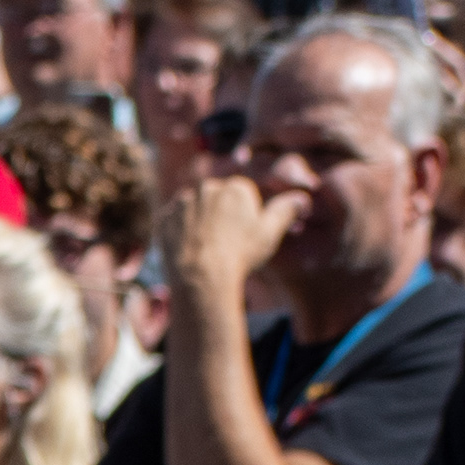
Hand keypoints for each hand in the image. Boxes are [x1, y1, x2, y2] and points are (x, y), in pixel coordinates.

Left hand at [161, 174, 305, 306]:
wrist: (200, 278)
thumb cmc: (240, 255)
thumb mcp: (270, 232)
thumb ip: (286, 210)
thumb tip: (302, 198)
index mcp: (235, 186)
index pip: (242, 197)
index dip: (244, 219)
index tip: (242, 237)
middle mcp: (206, 188)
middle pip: (217, 201)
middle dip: (221, 218)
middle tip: (224, 245)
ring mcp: (181, 203)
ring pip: (194, 210)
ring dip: (198, 224)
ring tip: (205, 249)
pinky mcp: (162, 220)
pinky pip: (172, 223)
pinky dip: (179, 234)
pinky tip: (187, 250)